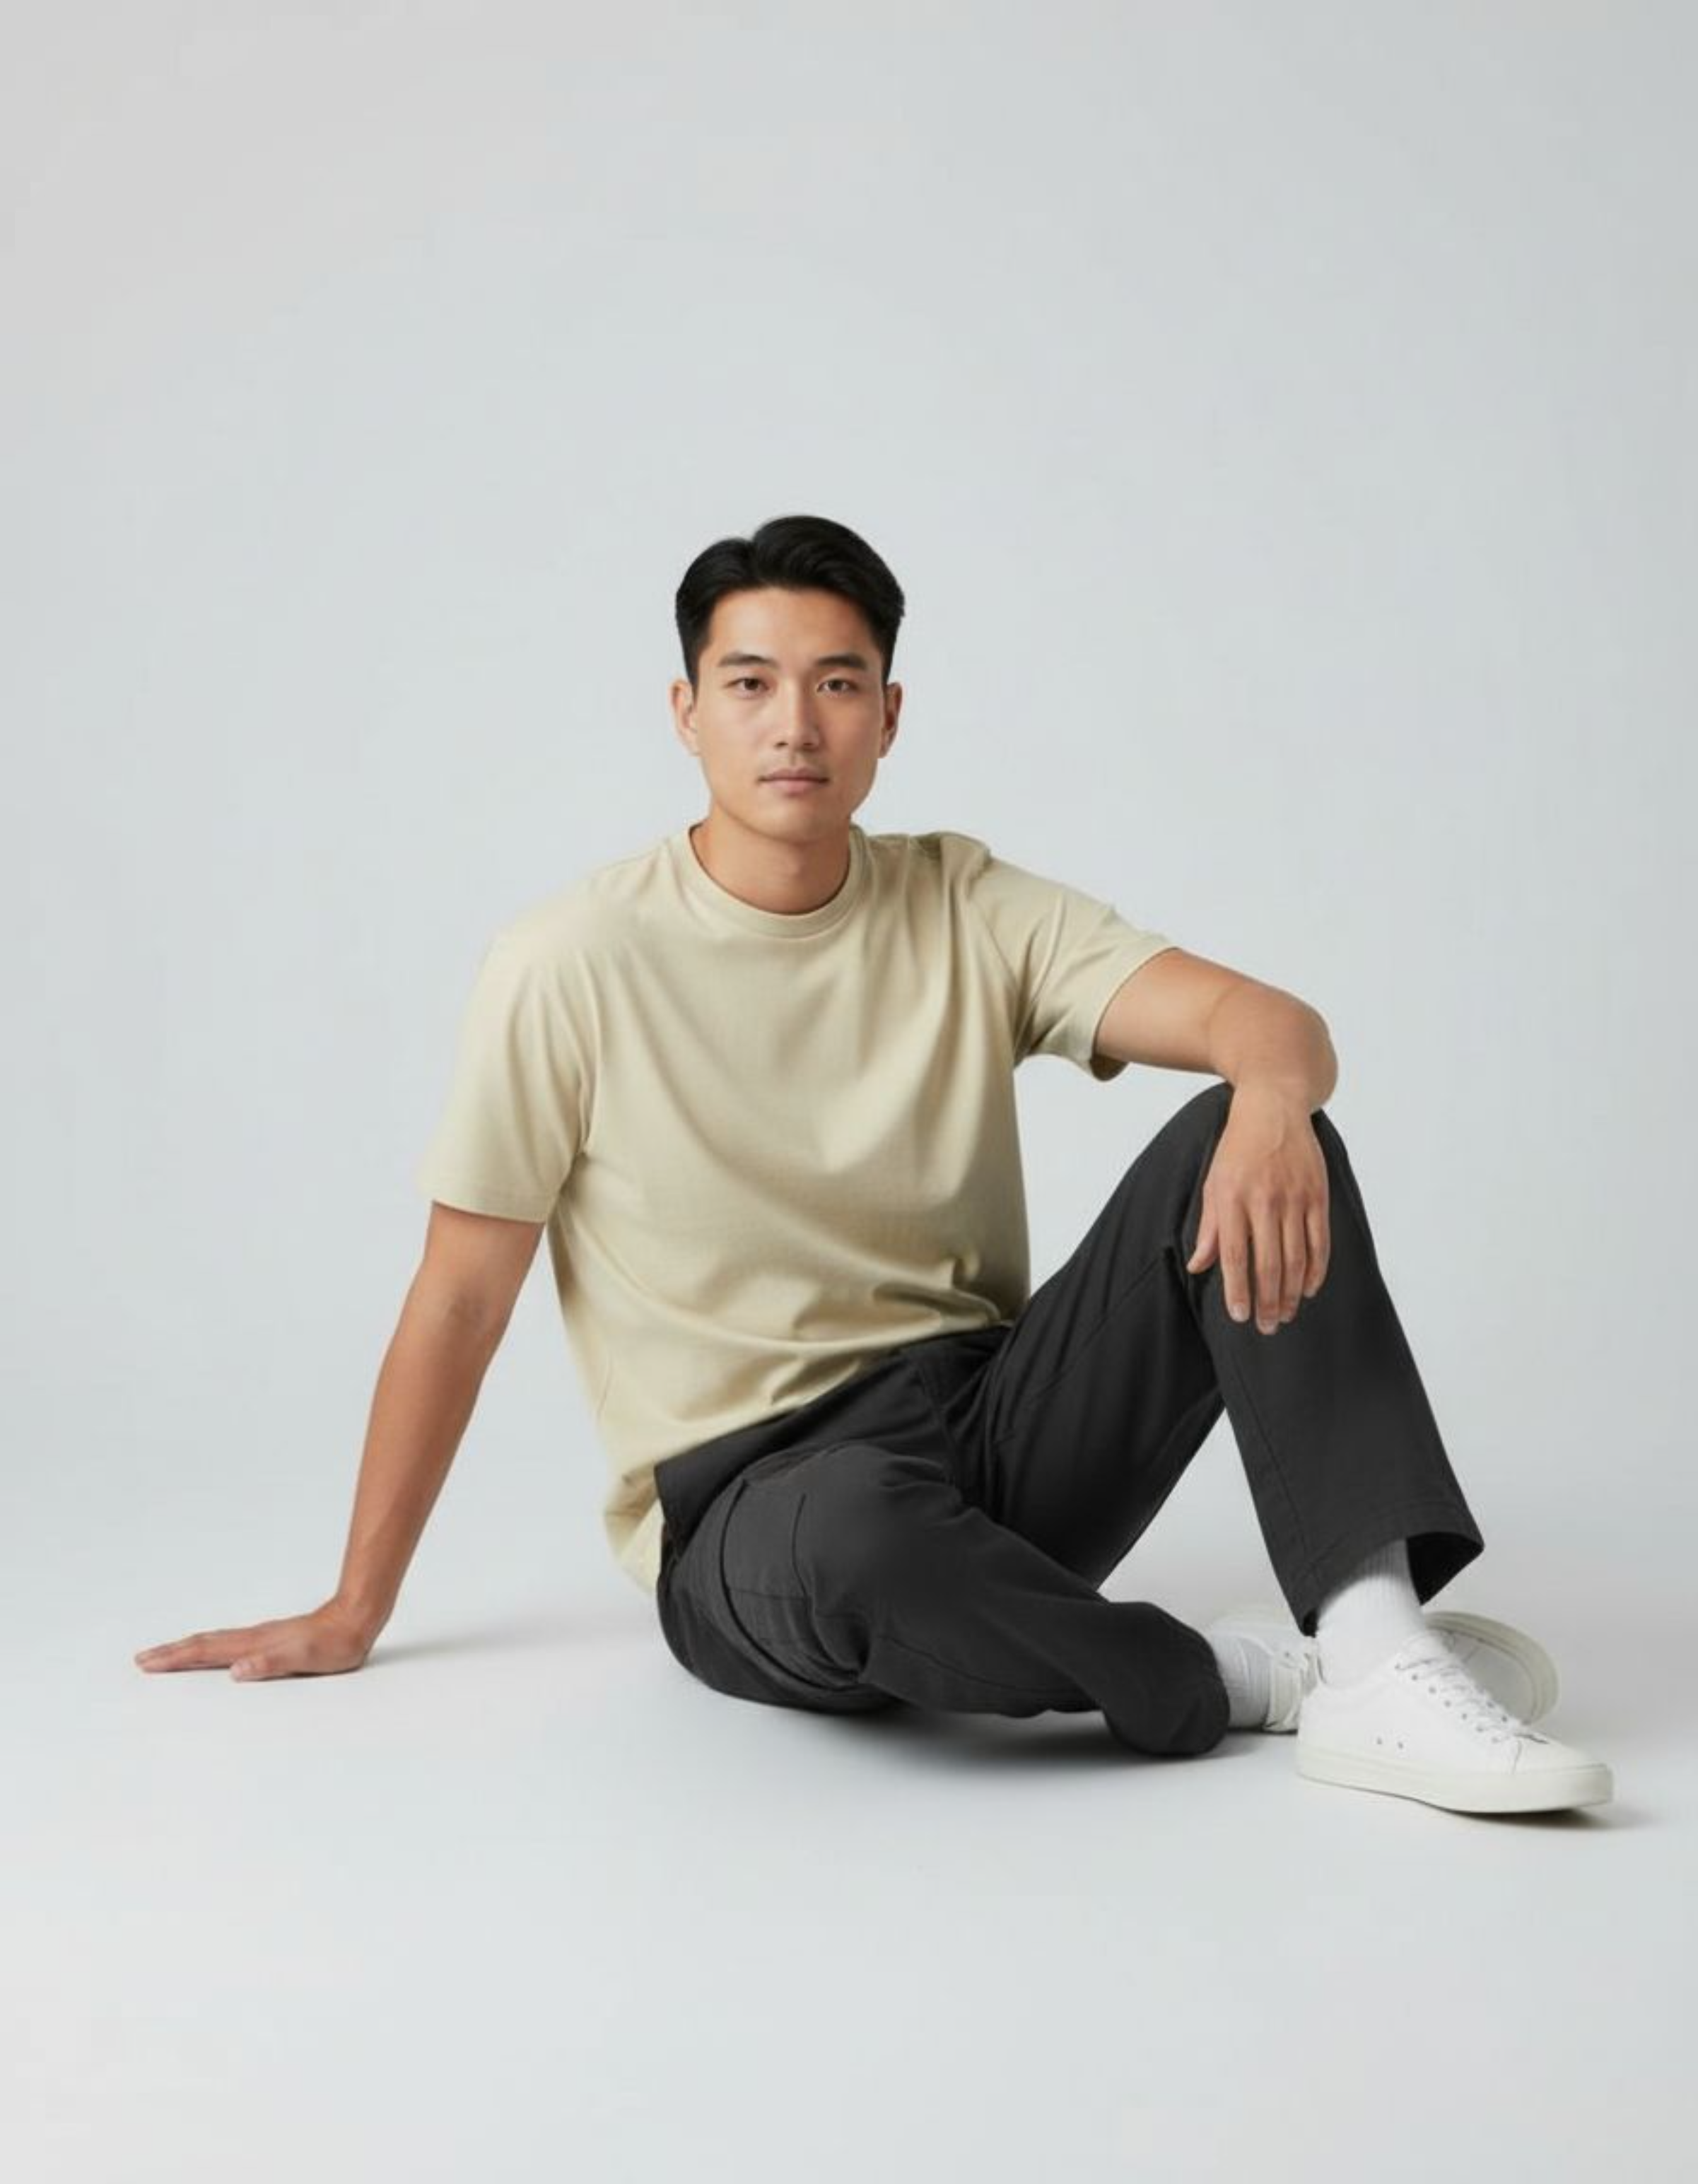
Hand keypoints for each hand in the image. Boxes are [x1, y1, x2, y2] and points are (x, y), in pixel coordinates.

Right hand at [133, 1598, 378, 1681]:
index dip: (176, 1658)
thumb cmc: (333, 1644)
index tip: (148, 1663)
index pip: (206, 1651)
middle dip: (171, 1653)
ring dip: (187, 1650)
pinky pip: (229, 1645)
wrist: (355, 1620)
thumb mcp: (304, 1659)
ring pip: (214, 1643)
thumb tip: (237, 1670)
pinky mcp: (270, 1641)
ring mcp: (260, 1638)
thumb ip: (271, 1663)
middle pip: (203, 1644)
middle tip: (142, 1660)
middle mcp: (252, 1639)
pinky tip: (211, 1655)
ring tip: (166, 1656)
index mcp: (254, 1644)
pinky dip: (209, 1650)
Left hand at [1185, 1086, 1330, 1333]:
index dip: (1238, 1290)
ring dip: (1291, 1293)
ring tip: (1285, 1316)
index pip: (1233, 1255)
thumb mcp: (1213, 1182)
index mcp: (1232, 1197)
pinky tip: (1308, 1289)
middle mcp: (1264, 1199)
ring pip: (1296, 1258)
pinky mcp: (1318, 1194)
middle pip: (1268, 1263)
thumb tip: (1198, 1267)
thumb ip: (1209, 1227)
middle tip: (1266, 1327)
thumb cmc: (1237, 1148)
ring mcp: (1295, 1197)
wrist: (1274, 1106)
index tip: (1240, 1316)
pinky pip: (1320, 1241)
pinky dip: (1316, 1270)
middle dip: (1267, 1301)